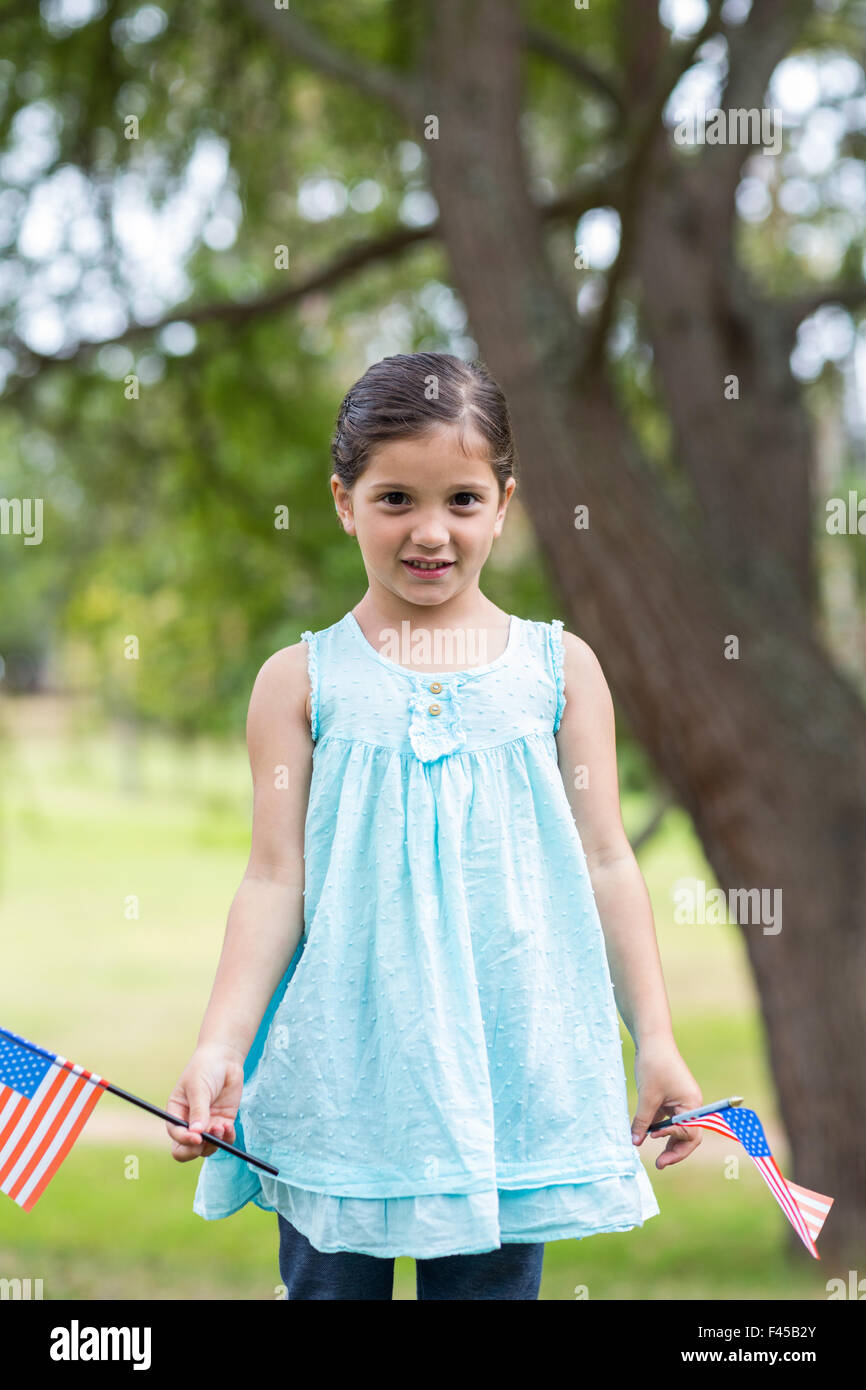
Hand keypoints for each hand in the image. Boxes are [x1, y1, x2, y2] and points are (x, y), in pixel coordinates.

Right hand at [165, 1043, 244, 1161]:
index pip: (176, 1134)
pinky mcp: (223, 1123)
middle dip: (195, 1150)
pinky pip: (224, 1140)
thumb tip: (197, 1133)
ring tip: (221, 1127)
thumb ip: (199, 1110)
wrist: (224, 1059)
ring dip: (214, 1143)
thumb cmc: (205, 1069)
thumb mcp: (198, 1087)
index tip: (197, 1137)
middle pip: (186, 1149)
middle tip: (206, 1141)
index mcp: (176, 1113)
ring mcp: (207, 1124)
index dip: (184, 1140)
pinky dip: (227, 1138)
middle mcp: (190, 1123)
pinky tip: (228, 1126)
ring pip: (207, 1148)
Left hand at [630, 1037, 702, 1169]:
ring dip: (669, 1143)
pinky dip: (661, 1128)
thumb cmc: (654, 1065)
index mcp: (693, 1104)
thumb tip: (635, 1143)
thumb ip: (642, 1122)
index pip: (690, 1133)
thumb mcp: (647, 1096)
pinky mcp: (672, 1097)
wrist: (652, 1040)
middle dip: (676, 1151)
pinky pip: (670, 1119)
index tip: (655, 1139)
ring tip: (658, 1158)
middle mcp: (692, 1105)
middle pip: (689, 1136)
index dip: (675, 1142)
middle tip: (660, 1164)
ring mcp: (682, 1101)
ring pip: (679, 1130)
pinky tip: (647, 1134)